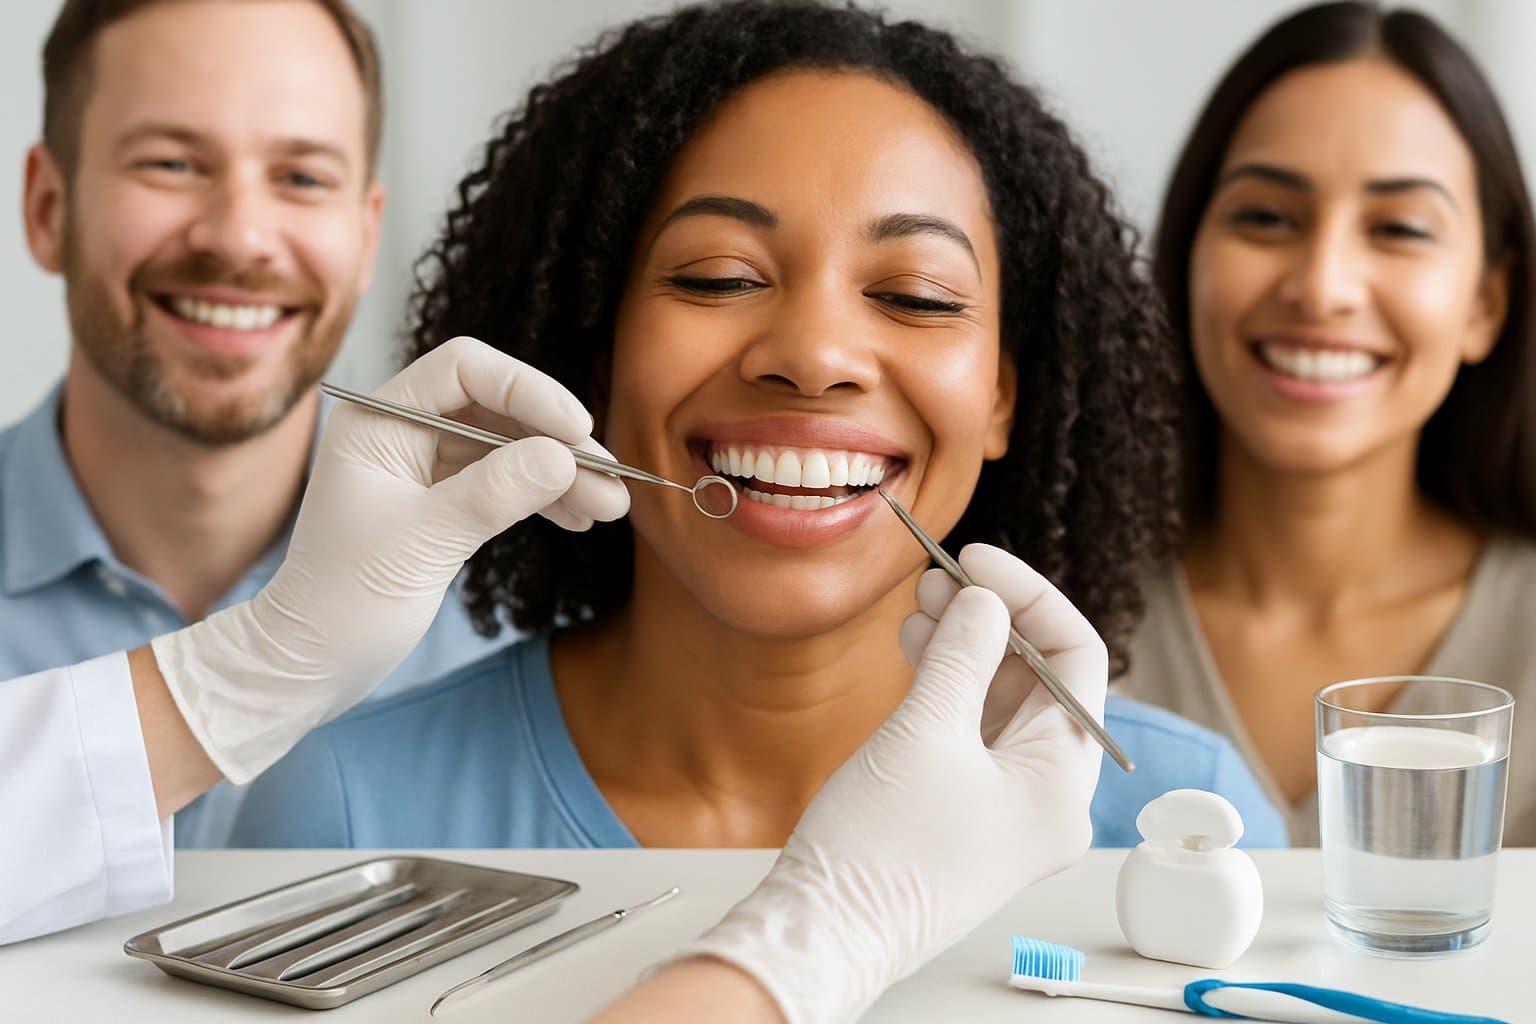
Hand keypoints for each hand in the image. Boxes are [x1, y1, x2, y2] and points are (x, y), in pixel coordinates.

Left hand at [151, 337, 628, 782]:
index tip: (577, 431)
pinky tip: (578, 518)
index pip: (465, 370)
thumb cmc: (343, 603)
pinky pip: (504, 479)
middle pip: (498, 406)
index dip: (529, 391)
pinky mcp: (441, 498)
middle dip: (557, 440)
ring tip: (610, 506)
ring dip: (560, 472)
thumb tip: (564, 457)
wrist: (310, 663)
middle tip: (610, 478)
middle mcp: (400, 429)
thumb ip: (493, 494)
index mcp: (377, 420)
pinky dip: (542, 496)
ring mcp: (423, 463)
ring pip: (509, 445)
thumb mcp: (423, 544)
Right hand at [678, 544, 1107, 1023]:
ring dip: (963, 647)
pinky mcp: (961, 811)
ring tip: (920, 606)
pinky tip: (915, 651)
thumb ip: (962, 654)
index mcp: (1063, 784)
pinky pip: (968, 732)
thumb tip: (985, 599)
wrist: (824, 931)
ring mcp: (1003, 807)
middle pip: (1038, 679)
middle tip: (939, 578)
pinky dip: (945, 686)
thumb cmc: (880, 851)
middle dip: (990, 619)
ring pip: (998, 703)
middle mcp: (1045, 797)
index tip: (975, 561)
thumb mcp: (925, 732)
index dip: (1028, 599)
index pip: (1077, 661)